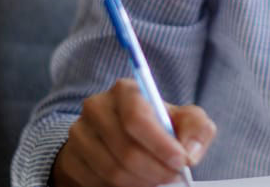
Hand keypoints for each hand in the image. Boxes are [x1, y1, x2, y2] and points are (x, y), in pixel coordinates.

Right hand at [53, 78, 216, 186]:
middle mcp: (97, 107)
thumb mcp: (184, 120)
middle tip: (172, 176)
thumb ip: (197, 128)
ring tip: (156, 178)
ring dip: (141, 181)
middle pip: (125, 149)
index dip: (160, 144)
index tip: (181, 162)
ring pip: (112, 170)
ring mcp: (79, 133)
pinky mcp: (71, 158)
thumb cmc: (160, 126)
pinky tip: (135, 180)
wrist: (124, 137)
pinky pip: (97, 182)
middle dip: (155, 169)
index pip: (136, 118)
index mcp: (125, 91)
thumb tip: (189, 152)